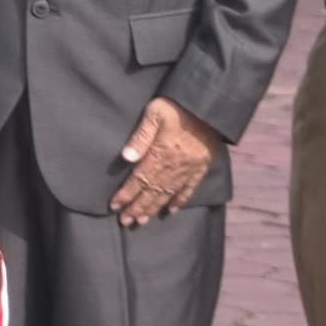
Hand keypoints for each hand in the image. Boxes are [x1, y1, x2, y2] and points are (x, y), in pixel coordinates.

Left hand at [111, 97, 223, 224]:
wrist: (210, 105)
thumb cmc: (177, 105)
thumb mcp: (155, 113)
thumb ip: (141, 136)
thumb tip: (126, 158)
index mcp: (162, 152)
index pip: (140, 178)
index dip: (127, 193)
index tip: (115, 205)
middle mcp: (176, 164)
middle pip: (153, 190)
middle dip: (137, 207)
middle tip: (125, 221)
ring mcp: (190, 167)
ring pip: (169, 193)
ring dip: (154, 207)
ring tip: (142, 221)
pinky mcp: (202, 166)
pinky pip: (190, 188)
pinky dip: (180, 200)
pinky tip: (171, 210)